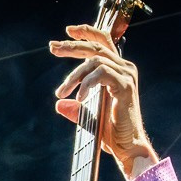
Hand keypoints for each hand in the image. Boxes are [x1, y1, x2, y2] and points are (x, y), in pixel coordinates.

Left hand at [50, 24, 156, 179]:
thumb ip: (75, 109)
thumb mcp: (88, 118)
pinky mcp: (125, 85)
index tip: (67, 32)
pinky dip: (86, 84)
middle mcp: (125, 68)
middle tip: (53, 48)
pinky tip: (78, 98)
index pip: (102, 44)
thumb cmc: (112, 135)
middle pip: (96, 47)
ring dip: (74, 75)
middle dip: (72, 45)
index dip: (86, 33)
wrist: (127, 148)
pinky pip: (101, 74)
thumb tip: (59, 104)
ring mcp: (127, 75)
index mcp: (118, 71)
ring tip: (62, 91)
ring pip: (95, 61)